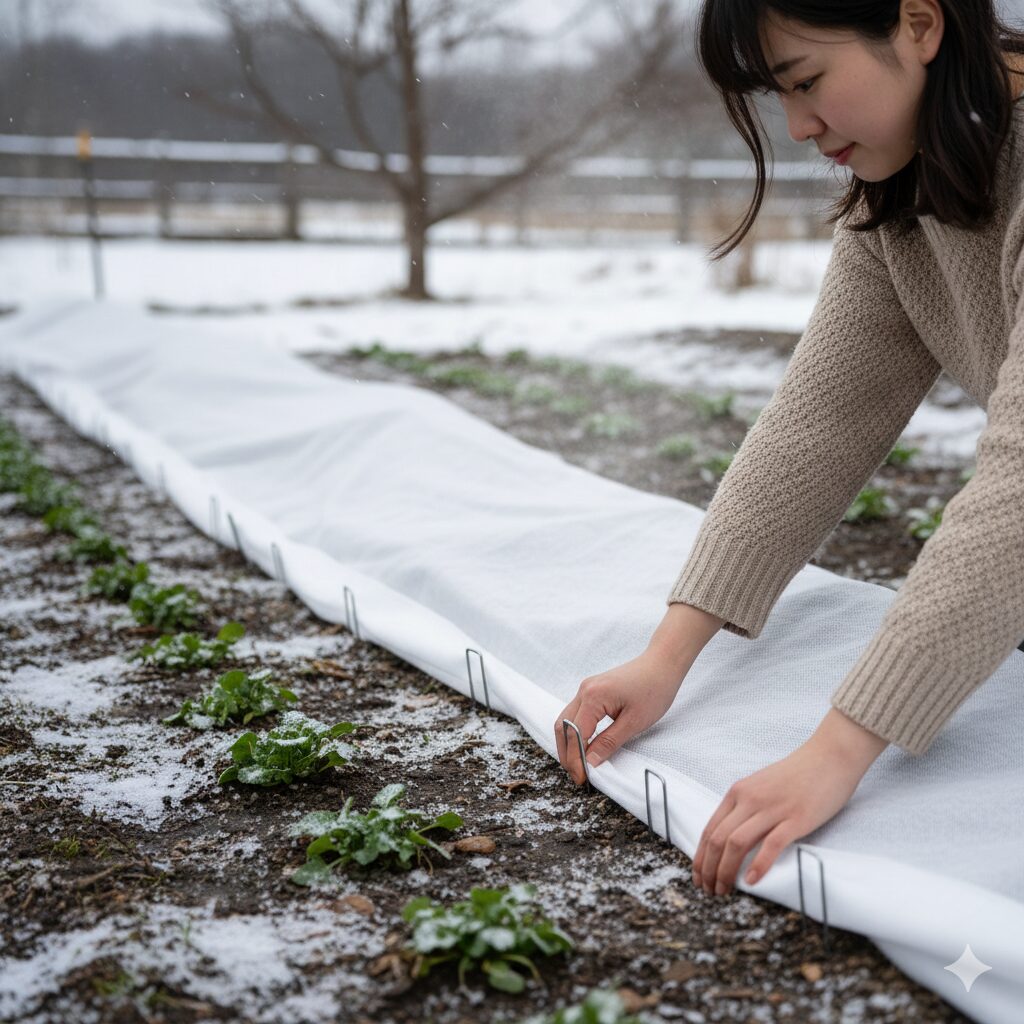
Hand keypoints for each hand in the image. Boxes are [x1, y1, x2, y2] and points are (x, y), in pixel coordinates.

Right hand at [554, 648, 686, 784]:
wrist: (662, 664)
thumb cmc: (654, 689)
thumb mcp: (634, 722)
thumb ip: (609, 743)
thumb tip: (590, 762)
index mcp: (593, 697)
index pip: (575, 735)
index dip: (576, 760)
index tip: (581, 779)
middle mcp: (584, 691)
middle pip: (562, 727)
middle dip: (567, 754)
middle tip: (577, 776)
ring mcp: (586, 689)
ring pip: (565, 721)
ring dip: (568, 744)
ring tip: (578, 765)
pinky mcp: (591, 691)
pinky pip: (575, 714)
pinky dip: (575, 732)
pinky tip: (583, 746)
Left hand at [691, 708, 888, 895]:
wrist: (829, 757)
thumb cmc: (796, 775)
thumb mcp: (760, 786)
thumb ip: (745, 807)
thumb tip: (731, 838)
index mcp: (738, 792)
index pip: (710, 829)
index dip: (700, 857)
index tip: (698, 877)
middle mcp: (749, 799)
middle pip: (718, 839)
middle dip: (709, 869)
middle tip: (709, 891)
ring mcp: (772, 809)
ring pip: (737, 843)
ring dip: (726, 871)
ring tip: (725, 891)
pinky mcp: (796, 819)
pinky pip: (771, 845)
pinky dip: (758, 865)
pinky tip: (752, 881)